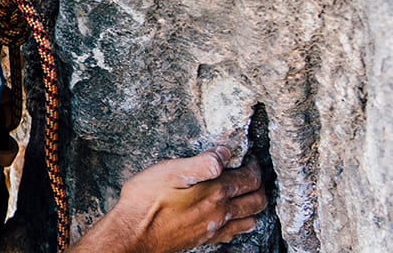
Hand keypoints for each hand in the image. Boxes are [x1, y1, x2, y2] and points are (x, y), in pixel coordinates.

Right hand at [72, 148, 267, 252]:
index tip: (251, 159)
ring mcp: (214, 228)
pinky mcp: (204, 239)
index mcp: (215, 193)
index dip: (254, 167)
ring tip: (247, 193)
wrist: (134, 233)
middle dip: (259, 185)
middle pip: (256, 200)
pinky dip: (242, 223)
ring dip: (254, 205)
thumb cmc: (147, 200)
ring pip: (249, 218)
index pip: (249, 179)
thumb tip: (224, 154)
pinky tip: (233, 218)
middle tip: (252, 173)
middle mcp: (220, 213)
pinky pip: (234, 233)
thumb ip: (202, 163)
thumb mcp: (170, 171)